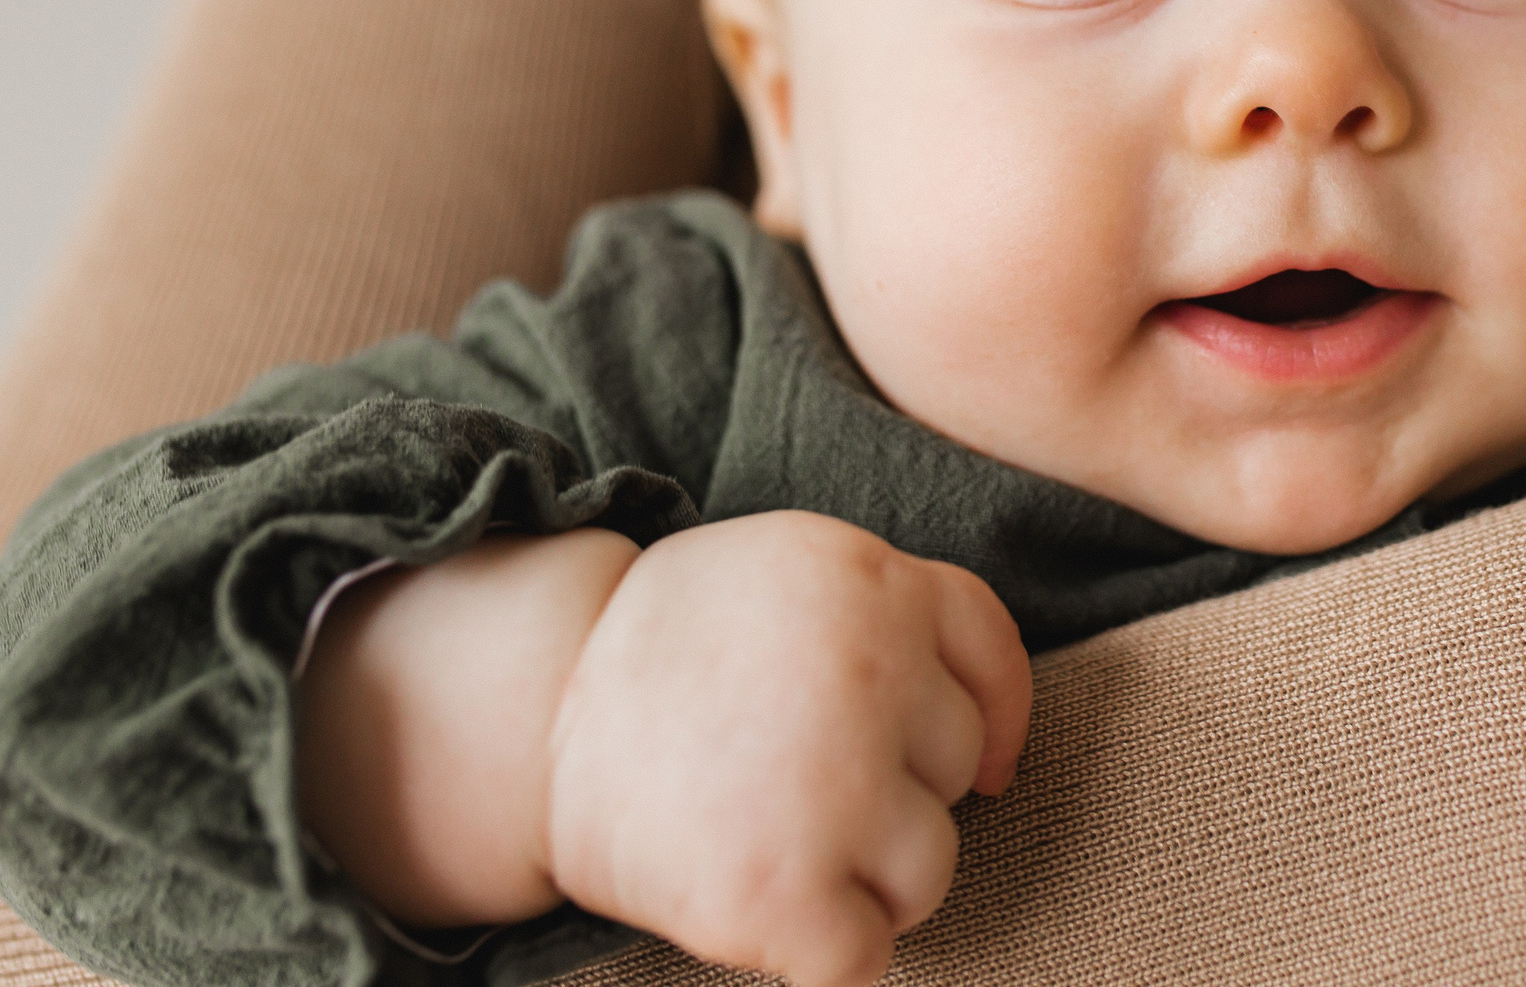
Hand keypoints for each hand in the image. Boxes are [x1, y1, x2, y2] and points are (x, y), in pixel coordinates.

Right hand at [544, 512, 1030, 986]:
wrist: (522, 721)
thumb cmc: (662, 658)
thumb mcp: (784, 575)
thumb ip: (886, 619)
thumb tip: (1003, 754)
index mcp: (870, 580)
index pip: (990, 652)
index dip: (995, 716)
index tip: (986, 766)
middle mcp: (870, 672)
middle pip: (960, 766)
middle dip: (895, 791)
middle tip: (789, 782)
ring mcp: (833, 786)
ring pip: (930, 869)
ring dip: (867, 880)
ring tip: (771, 842)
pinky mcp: (784, 893)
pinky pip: (863, 959)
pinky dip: (822, 958)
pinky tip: (762, 915)